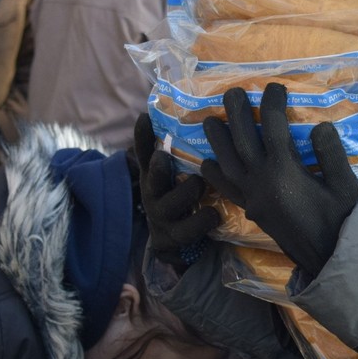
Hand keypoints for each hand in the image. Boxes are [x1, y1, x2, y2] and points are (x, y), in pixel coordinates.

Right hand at [133, 112, 220, 267]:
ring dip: (186, 192)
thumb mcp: (180, 173)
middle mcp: (154, 193)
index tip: (144, 117)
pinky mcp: (172, 238)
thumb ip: (188, 150)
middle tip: (164, 156)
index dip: (143, 136)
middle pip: (152, 179)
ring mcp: (162, 217)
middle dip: (158, 168)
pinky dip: (203, 220)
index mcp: (154, 174)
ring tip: (199, 183)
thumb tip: (207, 116)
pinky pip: (188, 230)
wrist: (178, 242)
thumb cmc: (184, 196)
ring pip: (171, 204)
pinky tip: (214, 213)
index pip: (144, 152)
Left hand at [201, 83, 357, 276]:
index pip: (273, 126)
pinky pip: (226, 189)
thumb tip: (320, 126)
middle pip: (241, 139)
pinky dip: (215, 175)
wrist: (330, 259)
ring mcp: (252, 197)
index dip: (272, 102)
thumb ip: (331, 154)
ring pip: (226, 162)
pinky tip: (208, 164)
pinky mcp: (251, 210)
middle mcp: (261, 181)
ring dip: (217, 141)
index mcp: (285, 170)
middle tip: (232, 92)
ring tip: (210, 121)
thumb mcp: (345, 184)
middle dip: (235, 113)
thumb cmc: (342, 220)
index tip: (275, 87)